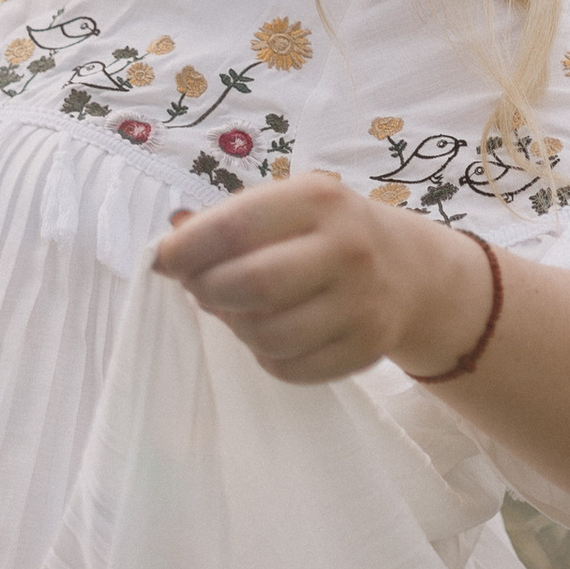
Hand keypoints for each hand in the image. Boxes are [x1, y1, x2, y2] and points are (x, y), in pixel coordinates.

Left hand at [150, 174, 493, 386]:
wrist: (407, 269)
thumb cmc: (325, 232)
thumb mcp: (286, 205)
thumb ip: (227, 223)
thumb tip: (164, 252)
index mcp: (319, 200)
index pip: (235, 227)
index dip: (187, 250)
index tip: (162, 260)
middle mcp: (347, 249)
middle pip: (250, 286)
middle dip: (208, 292)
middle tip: (202, 289)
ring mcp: (361, 303)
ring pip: (265, 335)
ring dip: (236, 327)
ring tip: (241, 310)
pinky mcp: (365, 348)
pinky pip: (288, 368)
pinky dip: (266, 355)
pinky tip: (274, 332)